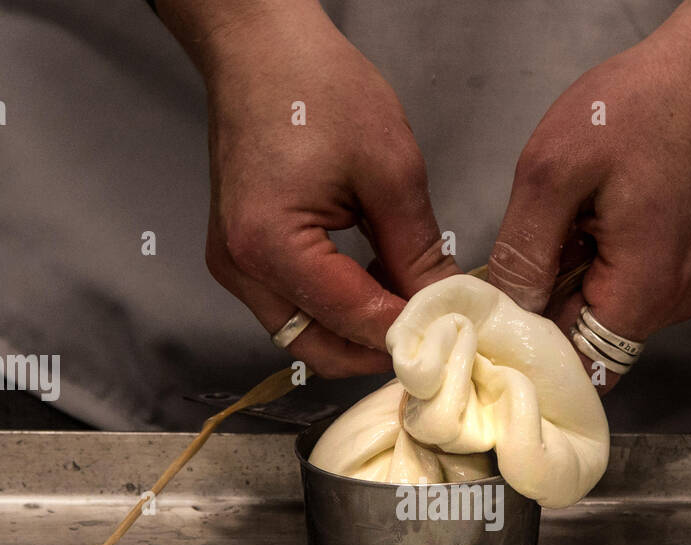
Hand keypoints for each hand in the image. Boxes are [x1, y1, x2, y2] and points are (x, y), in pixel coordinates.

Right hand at [162, 0, 457, 376]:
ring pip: (305, 336)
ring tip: (410, 310)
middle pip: (320, 349)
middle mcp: (242, 269)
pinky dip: (336, 312)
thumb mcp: (390, 169)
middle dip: (379, 350)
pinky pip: (293, 309)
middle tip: (435, 336)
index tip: (456, 333)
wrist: (260, 48)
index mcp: (271, 246)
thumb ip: (417, 250)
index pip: (354, 319)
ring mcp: (235, 267)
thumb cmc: (316, 87)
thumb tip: (446, 304)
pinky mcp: (240, 258)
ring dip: (358, 335)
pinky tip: (376, 288)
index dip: (410, 332)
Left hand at [488, 23, 690, 389]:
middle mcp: (682, 302)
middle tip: (546, 247)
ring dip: (588, 282)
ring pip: (621, 315)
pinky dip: (619, 267)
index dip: (538, 347)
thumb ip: (525, 252)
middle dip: (561, 307)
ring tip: (586, 221)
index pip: (580, 364)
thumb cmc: (636, 108)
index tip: (510, 315)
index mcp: (646, 290)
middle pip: (599, 342)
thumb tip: (506, 309)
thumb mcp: (551, 172)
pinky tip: (615, 219)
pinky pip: (648, 289)